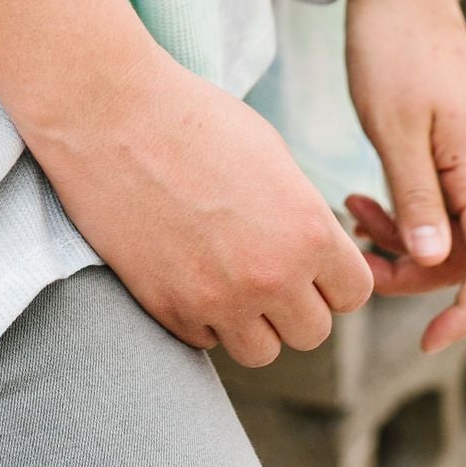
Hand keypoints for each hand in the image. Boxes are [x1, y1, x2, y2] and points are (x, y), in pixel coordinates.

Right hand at [29, 45, 374, 368]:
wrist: (112, 114)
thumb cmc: (195, 119)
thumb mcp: (273, 156)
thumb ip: (303, 216)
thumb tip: (318, 254)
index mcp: (309, 232)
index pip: (353, 294)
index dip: (333, 276)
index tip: (309, 259)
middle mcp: (271, 276)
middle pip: (311, 331)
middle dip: (294, 303)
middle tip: (264, 264)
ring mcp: (217, 300)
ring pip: (261, 351)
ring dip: (251, 321)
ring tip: (227, 274)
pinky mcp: (169, 309)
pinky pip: (206, 340)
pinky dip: (202, 316)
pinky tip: (185, 268)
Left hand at [343, 0, 465, 355]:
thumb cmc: (391, 48)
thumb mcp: (393, 128)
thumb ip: (414, 198)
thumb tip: (430, 262)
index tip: (427, 342)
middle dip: (413, 273)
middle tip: (354, 261)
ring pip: (448, 229)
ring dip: (401, 241)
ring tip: (350, 219)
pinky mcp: (452, 142)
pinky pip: (436, 199)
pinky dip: (401, 211)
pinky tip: (358, 199)